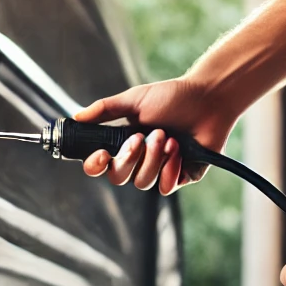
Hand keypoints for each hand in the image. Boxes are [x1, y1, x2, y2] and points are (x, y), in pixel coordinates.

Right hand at [74, 77, 236, 194]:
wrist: (208, 100)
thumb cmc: (173, 97)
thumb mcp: (134, 100)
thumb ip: (105, 110)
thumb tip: (76, 117)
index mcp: (125, 143)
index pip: (101, 164)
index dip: (95, 165)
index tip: (101, 154)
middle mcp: (140, 160)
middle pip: (119, 177)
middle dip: (130, 158)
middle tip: (143, 136)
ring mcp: (161, 170)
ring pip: (142, 182)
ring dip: (153, 159)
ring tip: (168, 137)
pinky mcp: (181, 177)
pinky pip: (165, 188)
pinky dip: (170, 169)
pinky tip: (179, 151)